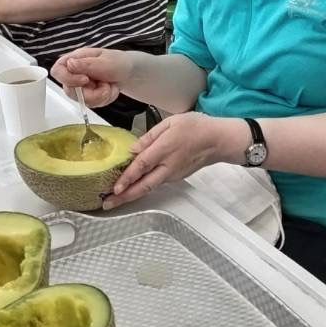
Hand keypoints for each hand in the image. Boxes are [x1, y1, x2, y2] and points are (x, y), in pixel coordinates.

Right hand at [52, 47, 140, 106]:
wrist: (130, 72)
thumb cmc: (118, 62)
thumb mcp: (106, 61)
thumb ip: (87, 64)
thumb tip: (69, 64)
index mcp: (76, 59)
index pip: (58, 70)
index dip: (68, 78)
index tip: (85, 80)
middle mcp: (74, 73)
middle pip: (70, 90)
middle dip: (91, 93)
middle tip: (106, 86)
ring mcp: (80, 86)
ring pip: (82, 100)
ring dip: (100, 96)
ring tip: (110, 86)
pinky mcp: (87, 96)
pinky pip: (91, 105)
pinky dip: (104, 100)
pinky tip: (110, 90)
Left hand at [101, 112, 238, 209]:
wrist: (217, 140)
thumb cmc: (196, 128)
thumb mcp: (170, 123)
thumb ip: (149, 136)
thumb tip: (133, 148)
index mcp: (165, 149)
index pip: (141, 166)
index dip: (127, 177)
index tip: (115, 188)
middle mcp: (168, 166)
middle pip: (143, 186)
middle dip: (124, 197)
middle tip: (108, 203)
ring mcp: (172, 174)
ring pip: (149, 187)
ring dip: (131, 194)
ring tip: (115, 199)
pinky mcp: (175, 177)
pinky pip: (155, 184)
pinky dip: (142, 188)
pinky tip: (133, 187)